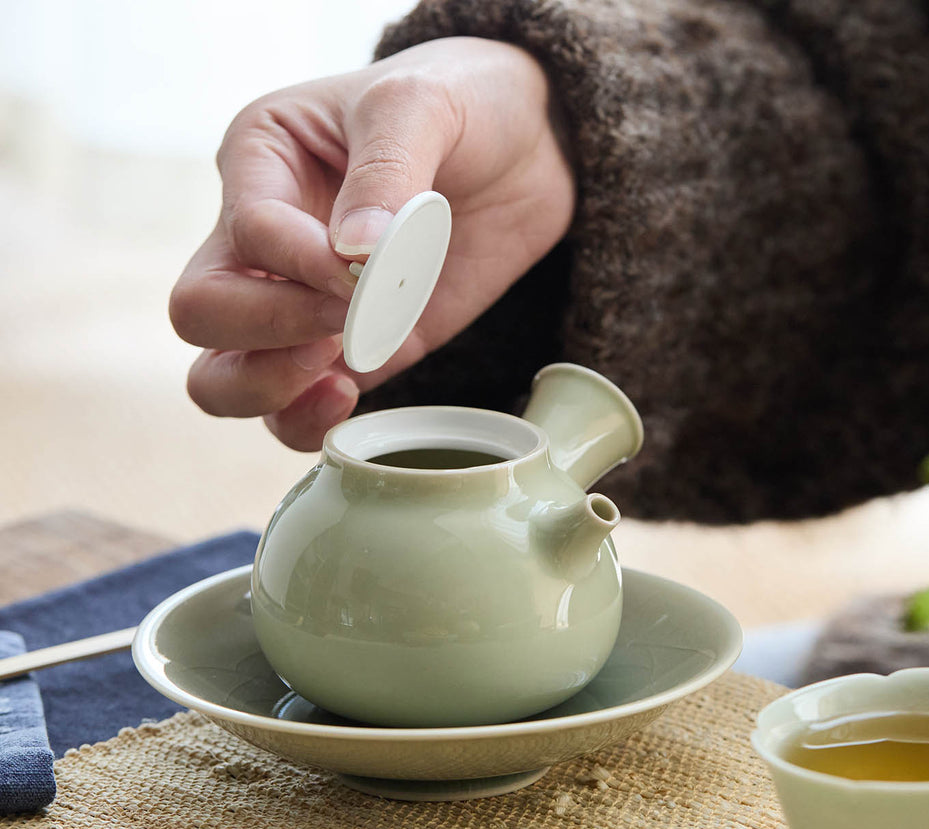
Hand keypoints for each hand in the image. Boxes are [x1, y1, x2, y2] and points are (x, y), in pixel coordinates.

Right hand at [170, 37, 575, 449]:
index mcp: (259, 164)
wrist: (525, 153)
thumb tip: (351, 253)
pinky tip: (351, 397)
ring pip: (222, 378)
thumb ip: (386, 170)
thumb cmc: (463, 106)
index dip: (301, 262)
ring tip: (340, 373)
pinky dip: (308, 421)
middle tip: (345, 317)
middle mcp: (261, 242)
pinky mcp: (349, 354)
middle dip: (268, 328)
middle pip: (201, 313)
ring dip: (269, 389)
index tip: (369, 261)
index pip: (246, 233)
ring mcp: (300, 306)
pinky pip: (294, 411)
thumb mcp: (420, 106)